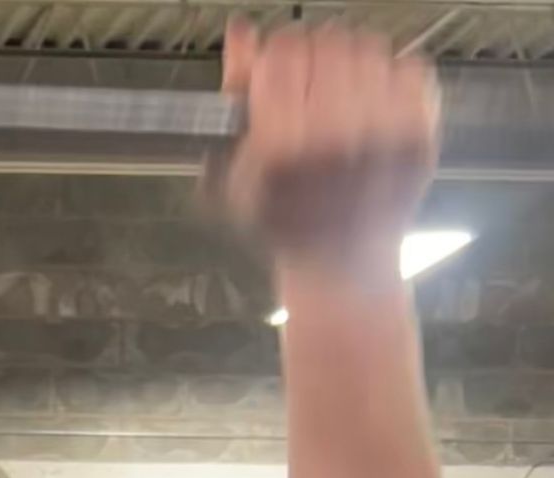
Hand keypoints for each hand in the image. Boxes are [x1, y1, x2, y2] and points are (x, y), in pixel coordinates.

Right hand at [214, 19, 437, 286]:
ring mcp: (381, 133)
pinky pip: (410, 65)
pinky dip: (393, 80)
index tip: (281, 81)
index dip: (279, 60)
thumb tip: (242, 31)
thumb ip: (236, 95)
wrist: (344, 267)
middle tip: (315, 95)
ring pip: (369, 46)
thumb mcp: (239, 170)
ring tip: (347, 103)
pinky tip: (376, 111)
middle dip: (317, 61)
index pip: (282, 50)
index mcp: (280, 147)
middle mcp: (332, 136)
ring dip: (355, 66)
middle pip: (326, 39)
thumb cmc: (285, 221)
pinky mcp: (419, 132)